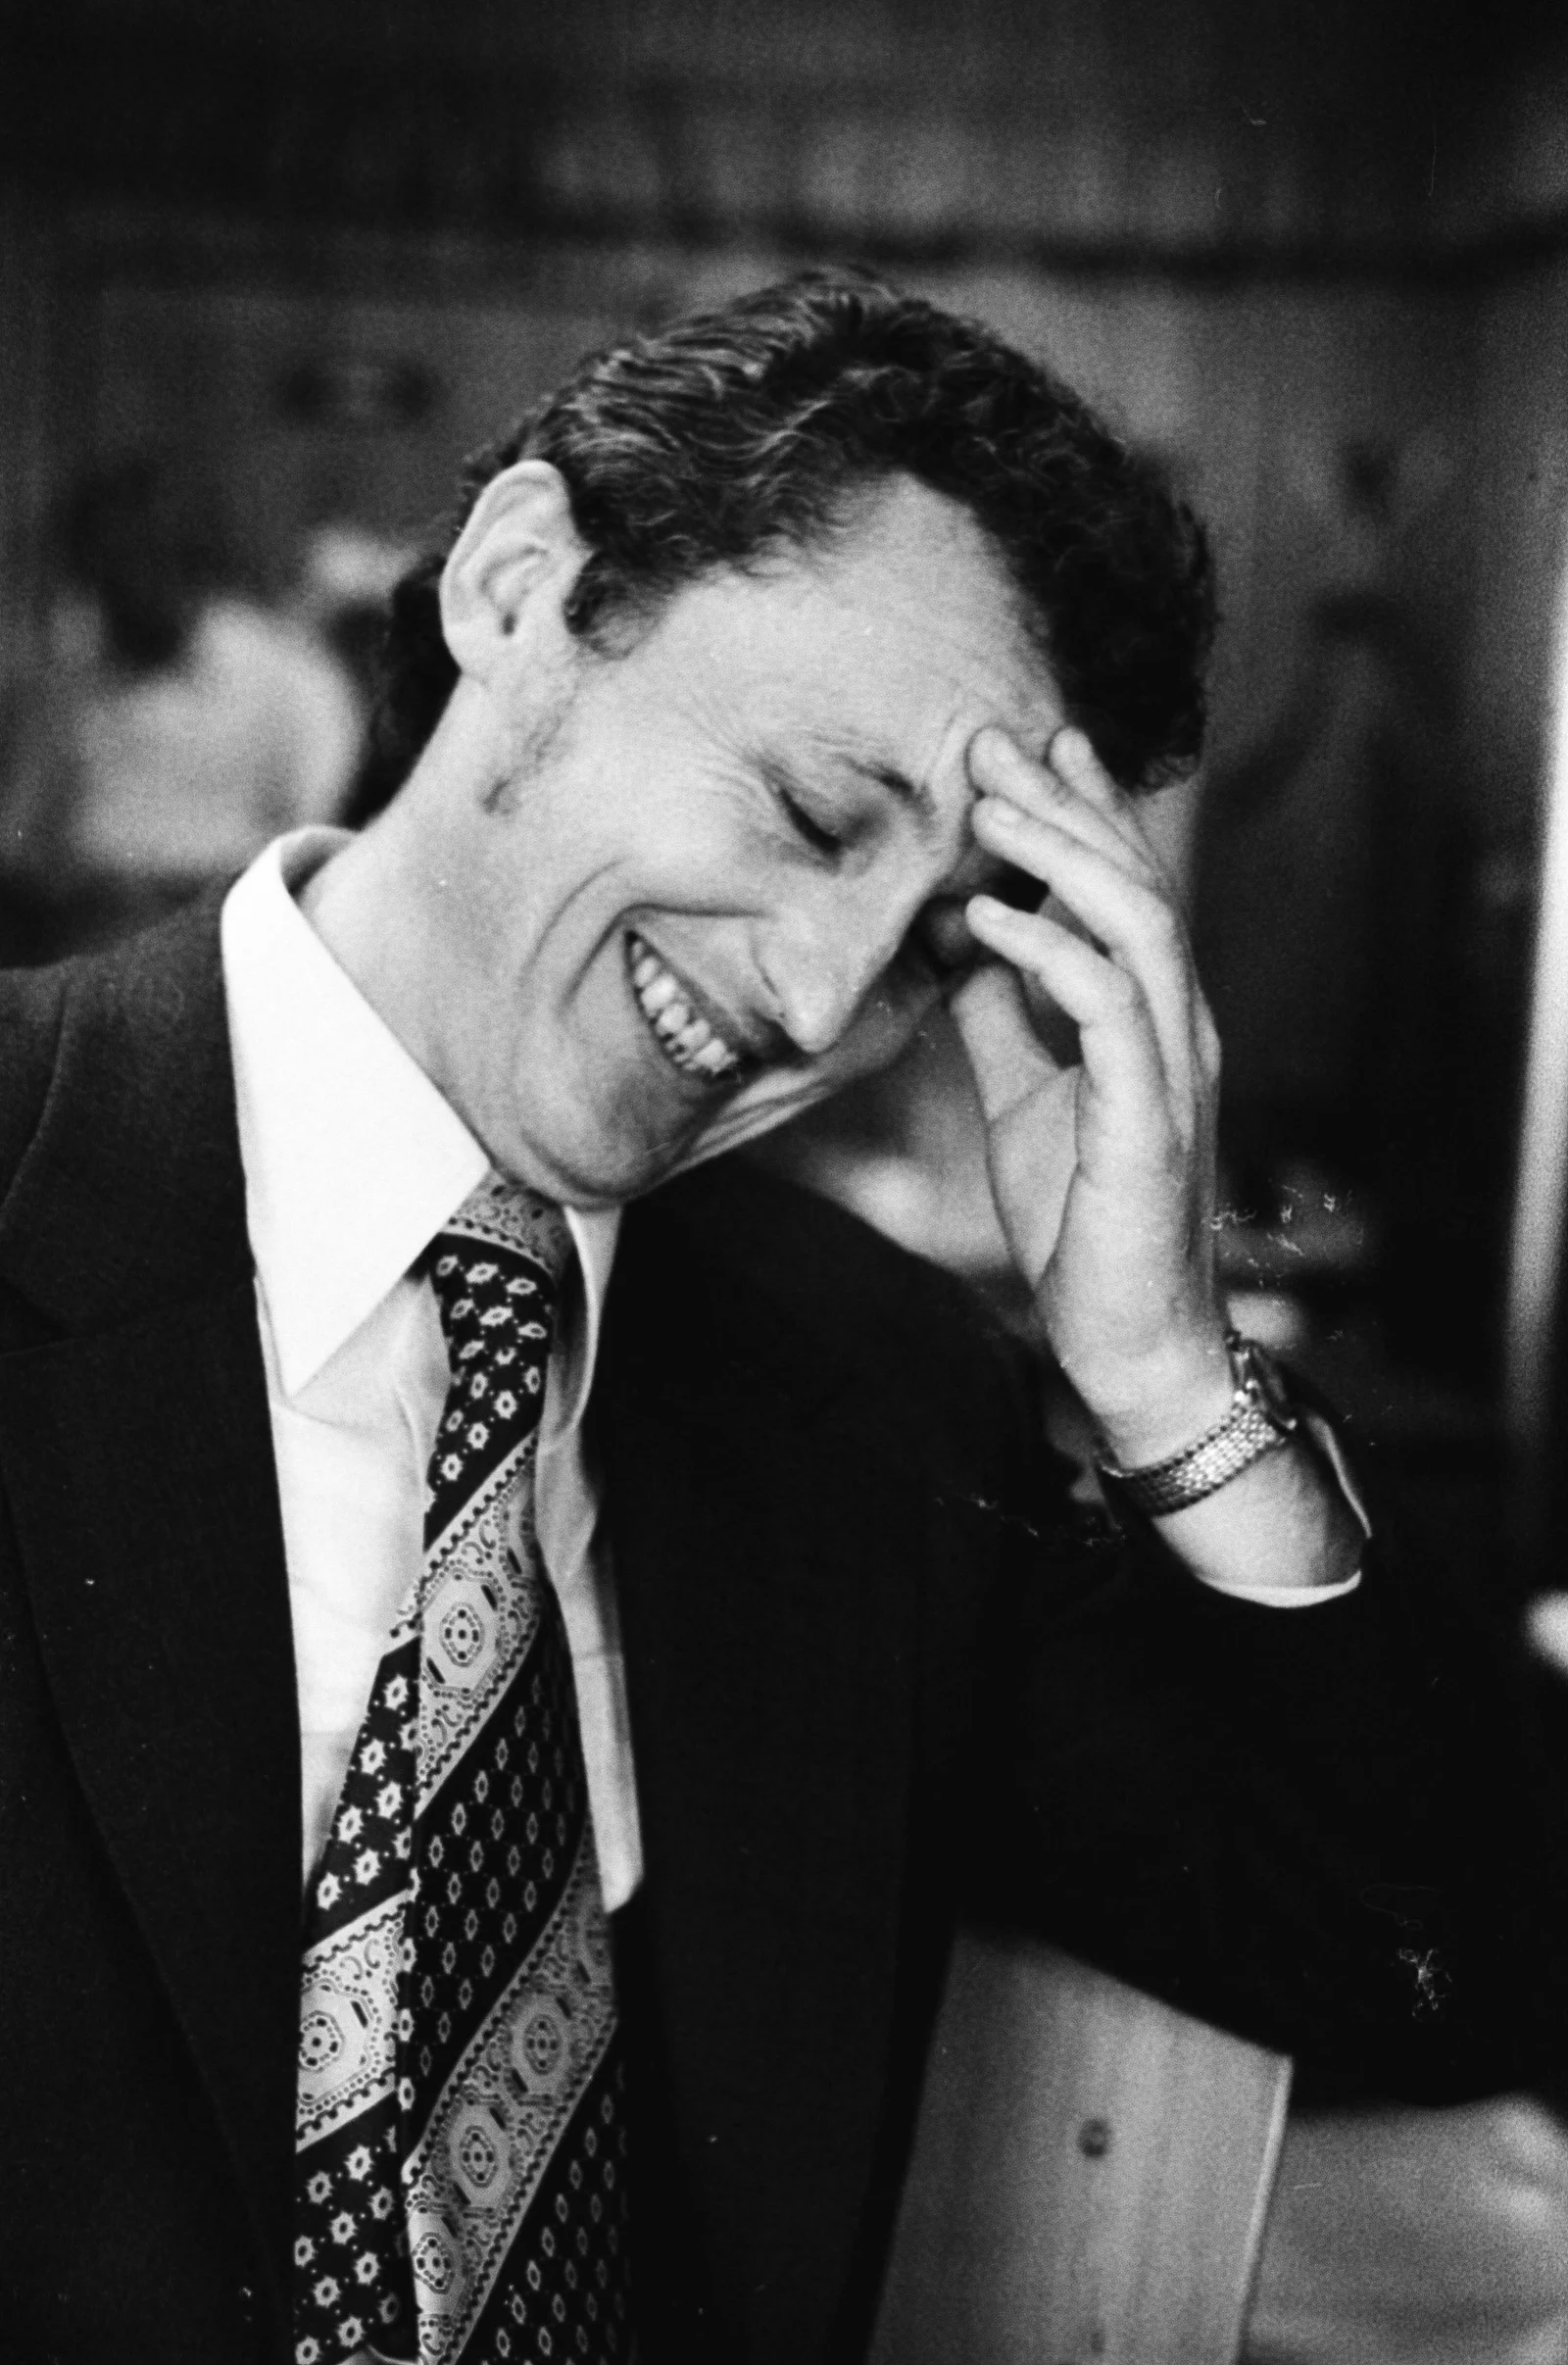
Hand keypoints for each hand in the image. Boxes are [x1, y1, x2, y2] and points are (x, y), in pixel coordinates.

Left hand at [948, 723, 1231, 1463]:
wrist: (1125, 1338)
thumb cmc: (1083, 1221)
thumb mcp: (1026, 1096)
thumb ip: (1005, 1018)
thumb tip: (959, 940)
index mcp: (1149, 1016)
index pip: (1123, 888)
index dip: (1081, 811)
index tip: (1027, 746)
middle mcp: (1174, 1024)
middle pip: (1132, 882)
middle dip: (1063, 805)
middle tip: (992, 741)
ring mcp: (1171, 1067)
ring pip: (1134, 924)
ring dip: (1059, 857)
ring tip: (991, 809)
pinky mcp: (1148, 1118)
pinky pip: (1108, 1007)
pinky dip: (1049, 951)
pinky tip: (990, 919)